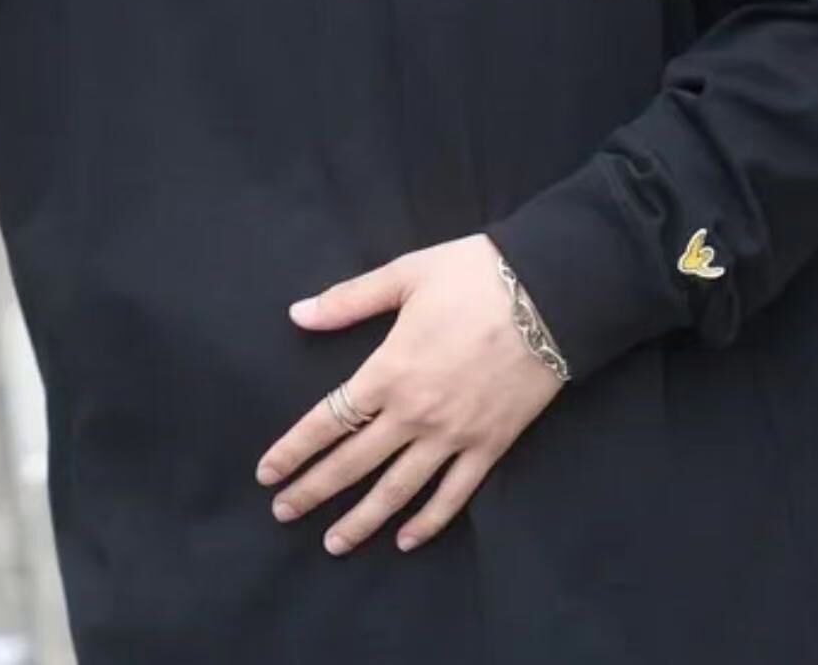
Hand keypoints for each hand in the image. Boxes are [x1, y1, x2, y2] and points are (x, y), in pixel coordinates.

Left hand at [255, 232, 565, 555]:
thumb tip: (297, 315)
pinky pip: (455, 495)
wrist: (550, 294)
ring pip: (398, 489)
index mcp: (389, 371)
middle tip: (282, 512)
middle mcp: (415, 413)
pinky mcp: (491, 445)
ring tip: (332, 542)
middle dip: (314, 490)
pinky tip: (406, 539)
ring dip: (362, 519)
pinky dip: (429, 521)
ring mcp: (454, 435)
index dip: (294, 450)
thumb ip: (349, 300)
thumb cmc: (473, 276)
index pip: (329, 420)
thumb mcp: (405, 275)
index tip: (267, 473)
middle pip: (354, 463)